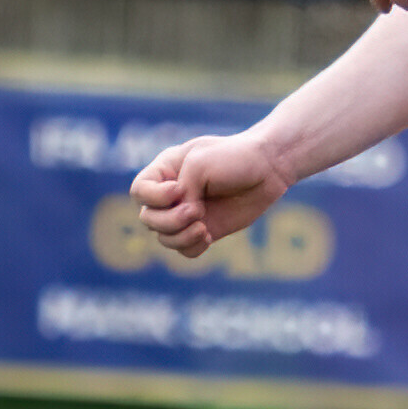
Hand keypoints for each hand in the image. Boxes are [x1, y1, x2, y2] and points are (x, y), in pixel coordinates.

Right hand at [130, 130, 285, 257]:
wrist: (268, 169)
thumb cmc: (234, 157)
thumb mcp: (200, 164)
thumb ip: (183, 191)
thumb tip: (186, 218)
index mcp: (165, 171)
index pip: (139, 191)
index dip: (154, 197)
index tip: (179, 190)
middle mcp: (171, 195)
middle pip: (148, 219)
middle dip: (169, 220)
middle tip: (196, 211)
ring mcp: (187, 214)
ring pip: (164, 237)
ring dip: (180, 236)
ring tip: (203, 227)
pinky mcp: (204, 229)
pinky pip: (184, 250)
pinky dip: (192, 246)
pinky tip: (209, 235)